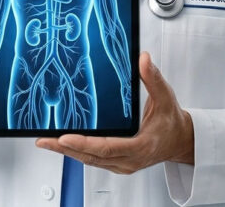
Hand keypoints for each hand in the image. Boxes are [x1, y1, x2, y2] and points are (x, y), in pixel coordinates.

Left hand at [35, 52, 194, 173]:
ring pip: (90, 161)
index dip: (84, 143)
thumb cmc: (172, 121)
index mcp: (140, 146)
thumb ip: (153, 78)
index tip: (64, 137)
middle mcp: (129, 160)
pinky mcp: (118, 164)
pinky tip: (62, 145)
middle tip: (44, 140)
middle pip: (92, 157)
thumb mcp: (166, 97)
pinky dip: (77, 153)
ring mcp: (123, 165)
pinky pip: (94, 161)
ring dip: (67, 152)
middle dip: (65, 149)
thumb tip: (143, 59)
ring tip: (45, 142)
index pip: (106, 147)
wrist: (180, 140)